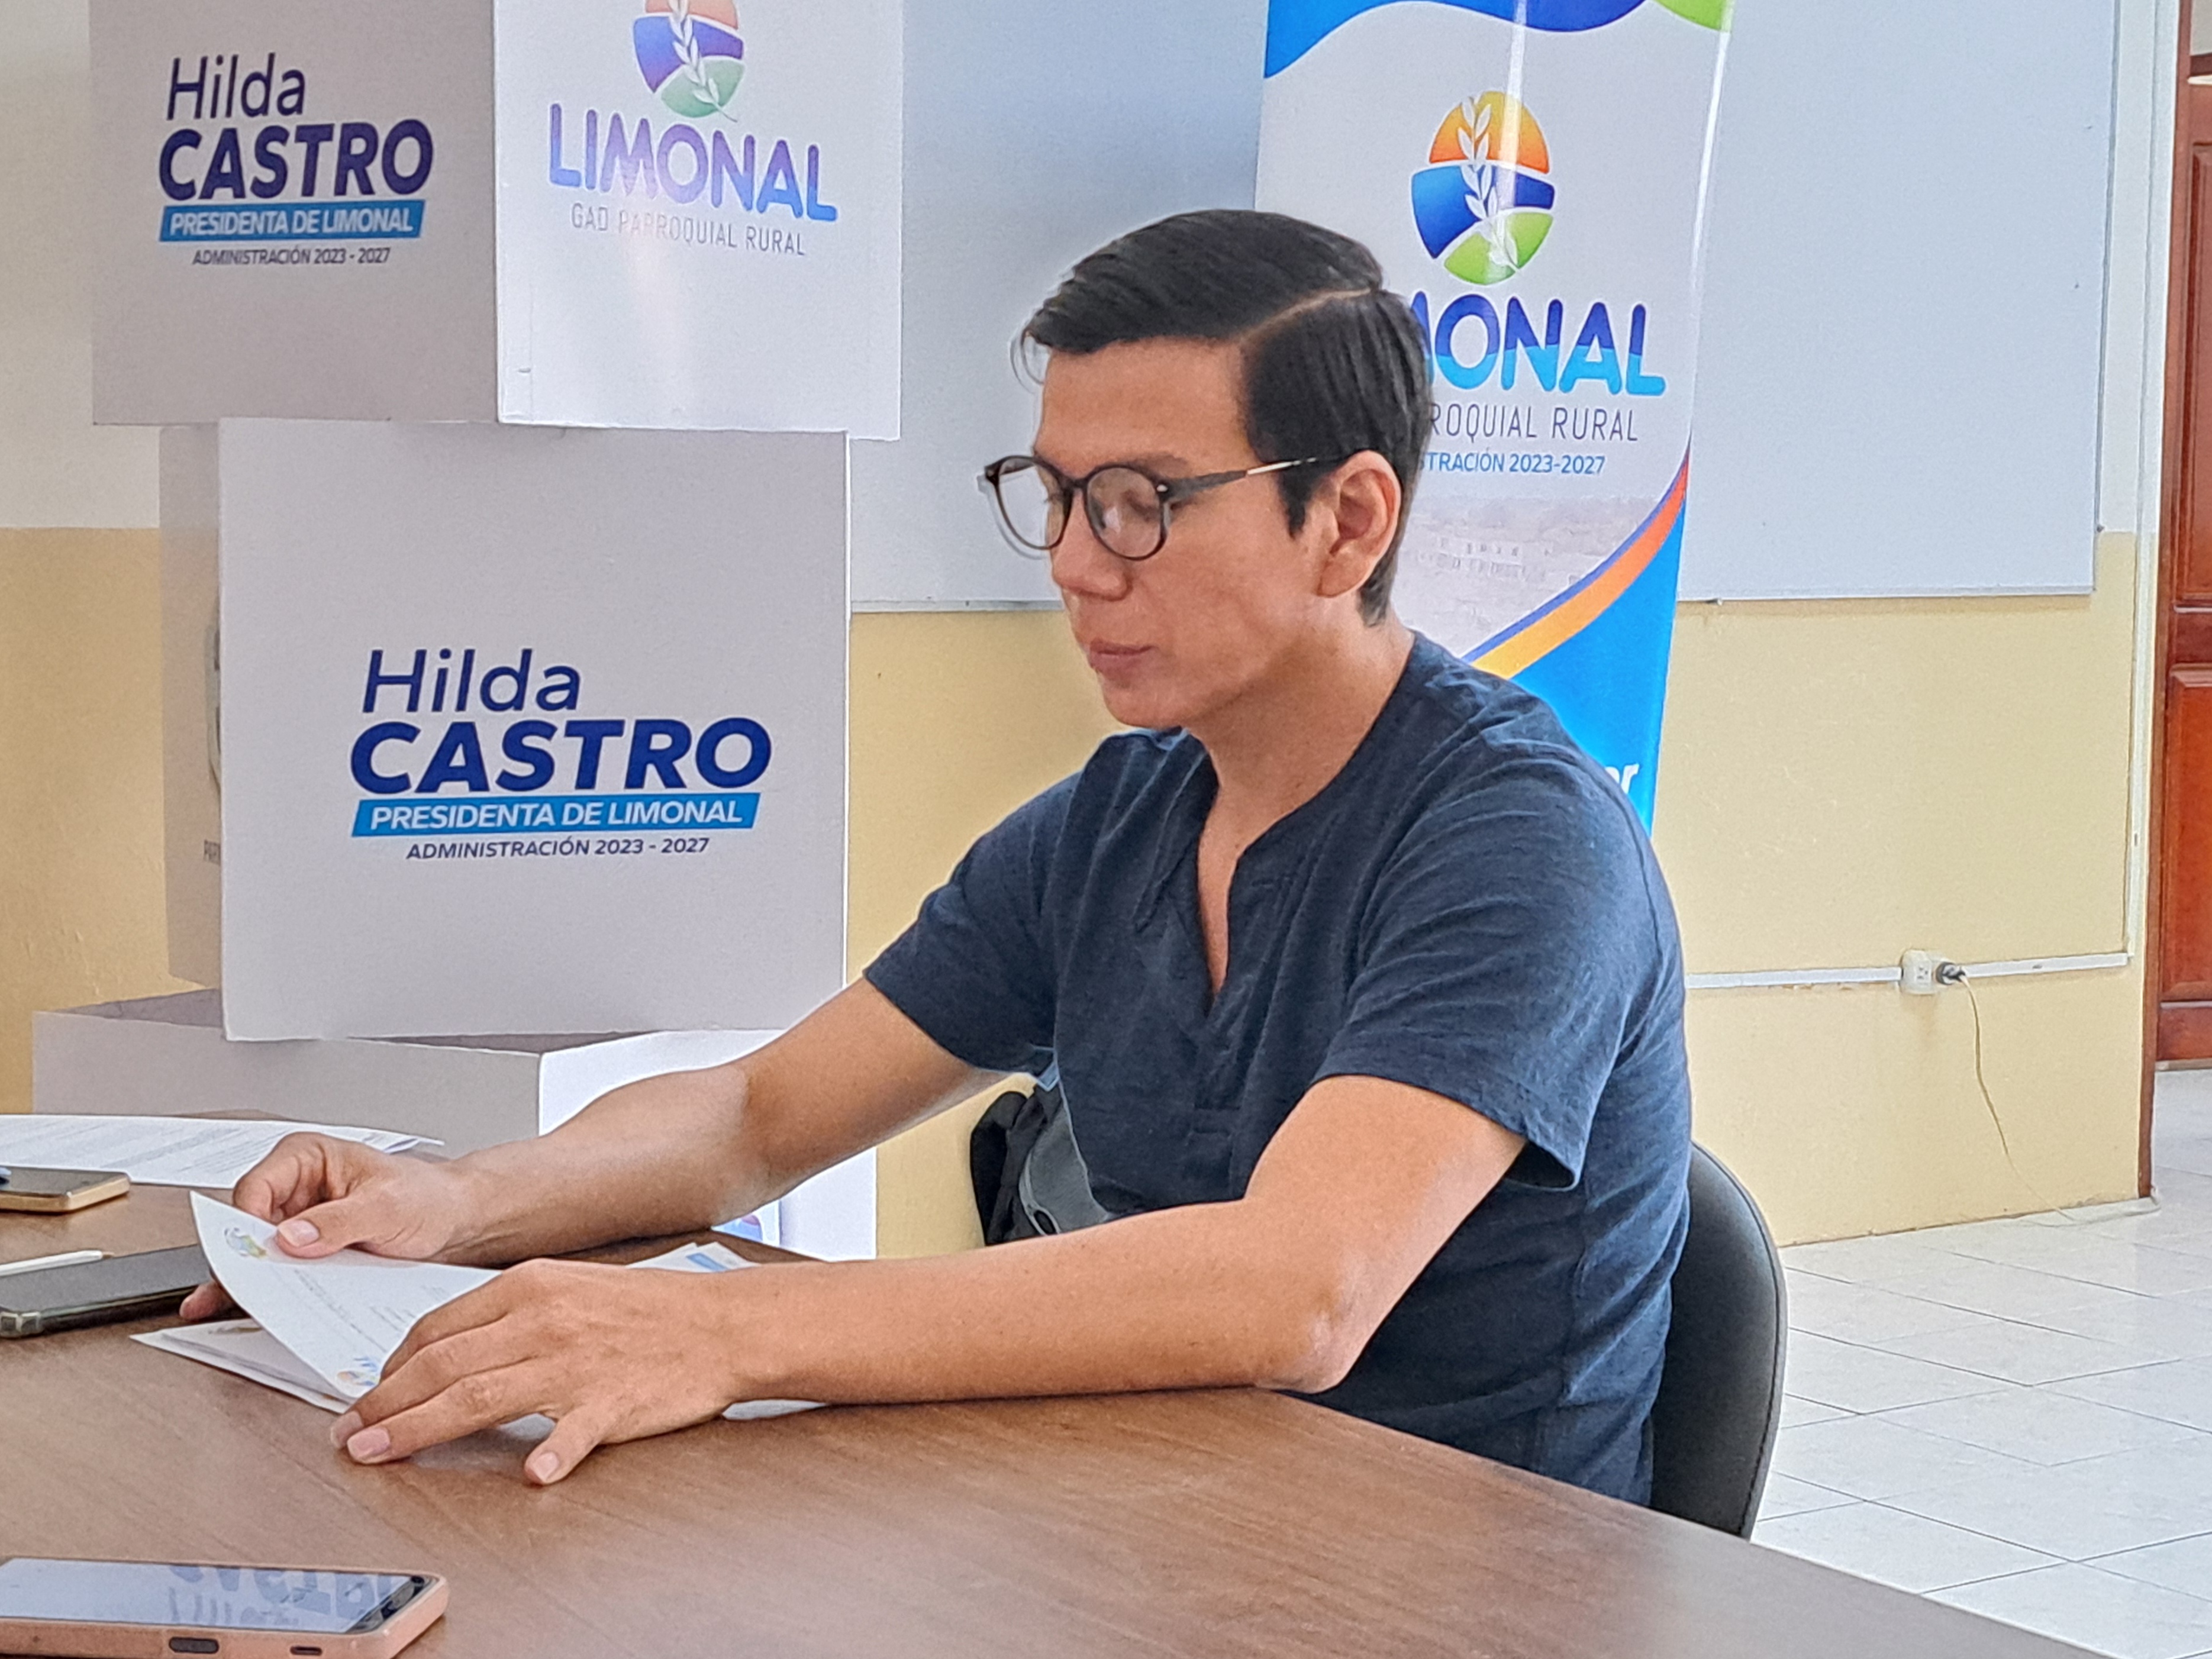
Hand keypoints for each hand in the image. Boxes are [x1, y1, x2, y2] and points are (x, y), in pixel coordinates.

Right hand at [179, 1133, 477, 1320]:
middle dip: (248, 1255)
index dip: (247, 1225)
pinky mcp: (307, 1245)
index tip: (256, 1256)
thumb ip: (338, 1221)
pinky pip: (280, 1267)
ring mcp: (298, 1216)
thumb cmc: (426, 1197)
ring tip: (255, 1301)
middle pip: (248, 1223)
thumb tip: (291, 1237)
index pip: (254, 1189)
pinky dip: (276, 1286)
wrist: (451, 1218)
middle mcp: (295, 1183)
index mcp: (306, 1156)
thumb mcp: (386, 1207)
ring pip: (259, 1249)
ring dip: (259, 1276)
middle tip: (250, 1287)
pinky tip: (270, 1304)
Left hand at [329, 1259, 745, 1484]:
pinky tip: (532, 1474)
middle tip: (351, 1435)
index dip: (390, 1369)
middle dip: (383, 1404)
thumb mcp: (568, 1288)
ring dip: (420, 1427)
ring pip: (479, 1397)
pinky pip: (573, 1432)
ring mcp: (576, 1363)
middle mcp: (543, 1321)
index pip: (436, 1330)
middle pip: (442, 1366)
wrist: (722, 1323)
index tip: (367, 1397)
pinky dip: (551, 1454)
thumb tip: (446, 1351)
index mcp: (529, 1287)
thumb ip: (508, 1317)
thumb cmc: (647, 1311)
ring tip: (382, 1451)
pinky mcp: (613, 1401)